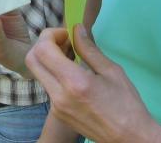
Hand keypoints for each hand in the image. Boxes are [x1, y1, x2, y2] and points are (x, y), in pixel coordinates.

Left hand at [25, 25, 160, 142]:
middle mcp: (58, 95)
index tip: (66, 33)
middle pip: (32, 60)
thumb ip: (89, 49)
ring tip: (69, 55)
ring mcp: (55, 106)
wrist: (128, 138)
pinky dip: (53, 73)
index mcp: (74, 82)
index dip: (49, 35)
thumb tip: (76, 28)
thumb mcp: (112, 71)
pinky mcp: (57, 113)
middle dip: (43, 44)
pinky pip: (47, 86)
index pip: (43, 50)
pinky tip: (71, 72)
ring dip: (47, 58)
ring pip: (38, 73)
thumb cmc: (126, 103)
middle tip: (62, 41)